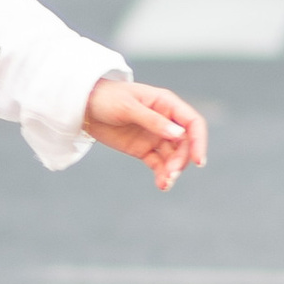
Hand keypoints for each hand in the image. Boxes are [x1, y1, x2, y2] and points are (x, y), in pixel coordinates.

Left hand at [84, 76, 206, 190]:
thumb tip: (179, 133)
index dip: (199, 141)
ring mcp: (155, 136)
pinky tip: (162, 185)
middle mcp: (166, 121)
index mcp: (166, 104)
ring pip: (173, 157)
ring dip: (173, 170)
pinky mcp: (144, 149)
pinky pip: (159, 164)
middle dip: (181, 160)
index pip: (192, 123)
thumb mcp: (128, 107)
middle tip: (171, 173)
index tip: (198, 161)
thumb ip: (153, 120)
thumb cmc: (107, 98)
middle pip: (184, 144)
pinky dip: (162, 175)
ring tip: (165, 182)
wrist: (83, 106)